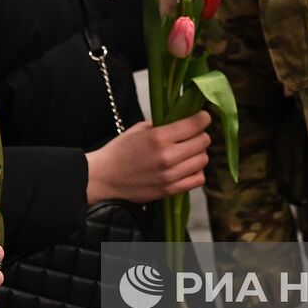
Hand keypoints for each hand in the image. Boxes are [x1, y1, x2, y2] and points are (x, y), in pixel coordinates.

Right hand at [86, 111, 211, 203]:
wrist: (105, 177)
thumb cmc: (120, 150)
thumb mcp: (139, 129)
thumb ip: (163, 125)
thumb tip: (184, 120)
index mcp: (158, 137)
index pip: (195, 125)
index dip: (203, 118)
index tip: (202, 117)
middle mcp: (167, 156)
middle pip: (203, 142)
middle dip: (201, 135)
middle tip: (193, 134)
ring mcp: (170, 175)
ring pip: (203, 160)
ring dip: (199, 153)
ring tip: (188, 151)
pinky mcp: (170, 190)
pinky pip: (198, 179)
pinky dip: (196, 171)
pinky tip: (187, 167)